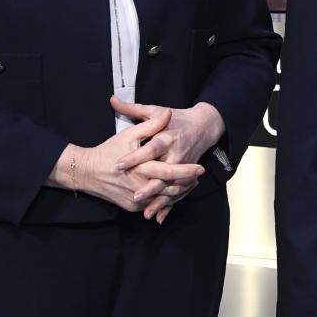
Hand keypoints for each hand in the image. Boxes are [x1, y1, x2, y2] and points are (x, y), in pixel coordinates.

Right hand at [48, 110, 202, 213]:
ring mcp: (136, 199)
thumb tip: (168, 114)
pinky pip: (153, 204)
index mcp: (141, 168)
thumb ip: (151, 125)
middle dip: (187, 183)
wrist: (87, 171)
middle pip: (170, 189)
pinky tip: (175, 191)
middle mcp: (140, 186)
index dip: (186, 171)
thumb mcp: (130, 134)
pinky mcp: (132, 207)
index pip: (170, 172)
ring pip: (164, 199)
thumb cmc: (110, 150)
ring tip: (191, 183)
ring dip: (179, 192)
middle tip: (199, 177)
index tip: (200, 168)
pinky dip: (165, 199)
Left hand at [112, 97, 225, 222]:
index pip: (150, 148)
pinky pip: (177, 193)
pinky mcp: (186, 176)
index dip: (135, 157)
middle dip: (150, 186)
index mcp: (167, 136)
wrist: (204, 126)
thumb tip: (112, 100)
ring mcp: (183, 166)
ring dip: (159, 200)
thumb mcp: (155, 110)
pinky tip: (157, 217)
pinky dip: (168, 206)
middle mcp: (176, 154)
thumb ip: (133, 108)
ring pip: (171, 187)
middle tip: (134, 196)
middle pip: (163, 172)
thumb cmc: (176, 118)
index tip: (119, 164)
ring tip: (145, 212)